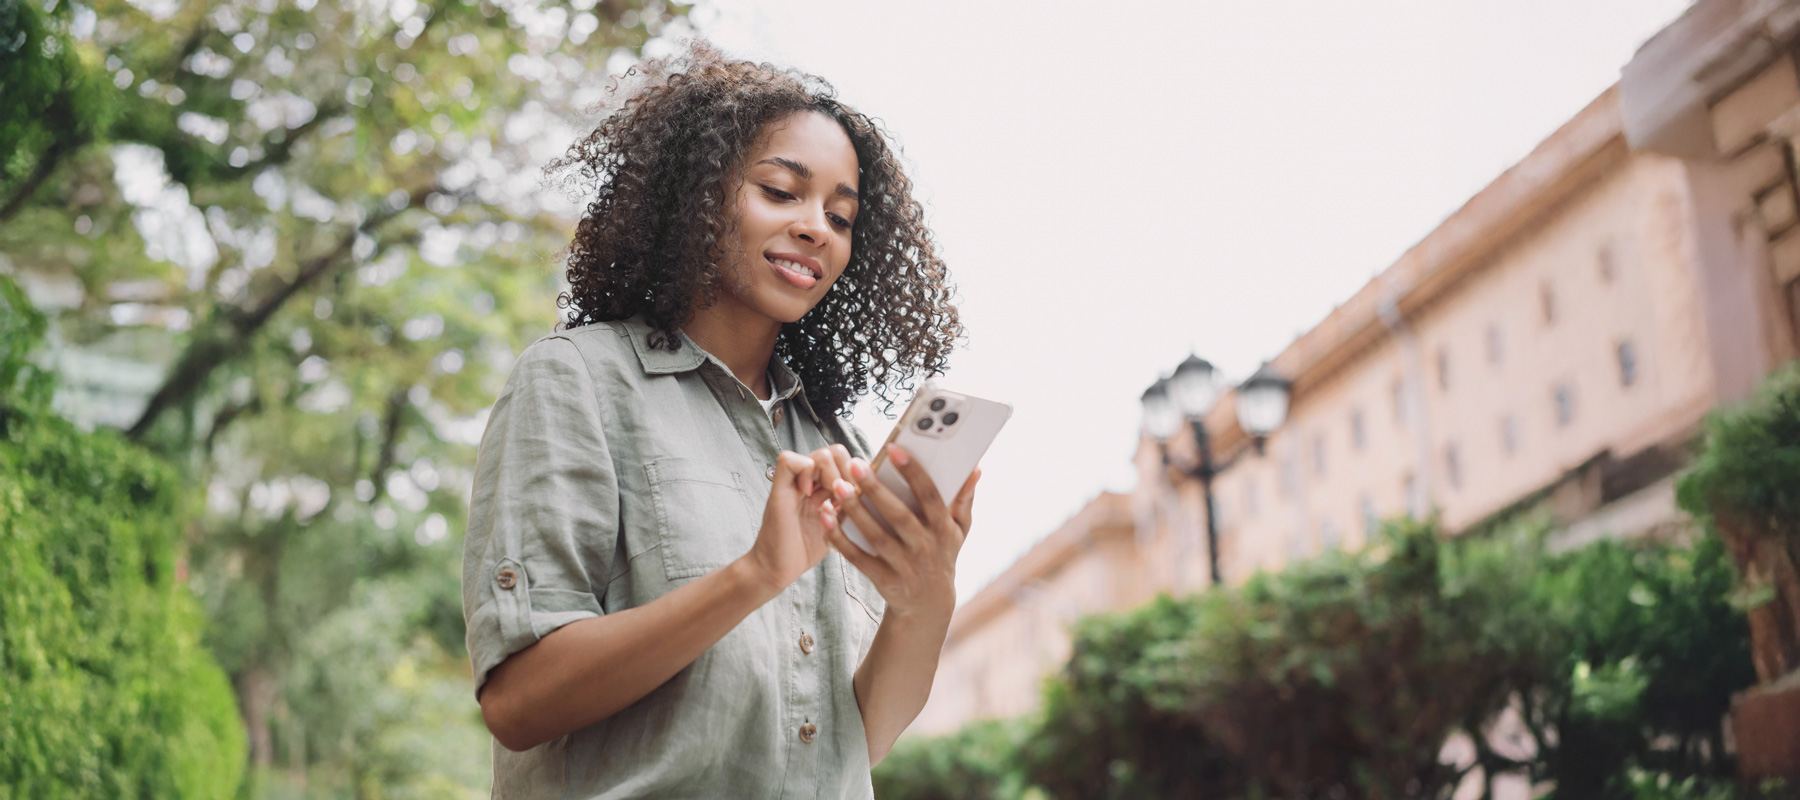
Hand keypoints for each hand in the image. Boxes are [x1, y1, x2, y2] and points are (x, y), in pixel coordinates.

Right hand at [744, 447, 858, 591]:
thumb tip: (877, 493)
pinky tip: (810, 495)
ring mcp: (793, 483)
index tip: (856, 499)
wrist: (778, 569)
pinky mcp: (778, 489)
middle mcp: (809, 480)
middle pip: (836, 452)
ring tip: (829, 499)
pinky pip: (789, 460)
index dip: (856, 475)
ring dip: (832, 475)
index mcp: (823, 486)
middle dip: (847, 474)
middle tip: (844, 499)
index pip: (846, 460)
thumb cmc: (806, 549)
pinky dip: (805, 473)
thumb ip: (851, 507)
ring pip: (820, 453)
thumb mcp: (838, 525)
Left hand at [827, 443, 978, 619]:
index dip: (913, 472)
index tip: (894, 449)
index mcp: (944, 530)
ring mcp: (905, 567)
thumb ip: (964, 499)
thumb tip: (975, 469)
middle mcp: (925, 548)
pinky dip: (841, 540)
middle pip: (899, 516)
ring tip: (838, 487)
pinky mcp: (884, 581)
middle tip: (855, 465)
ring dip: (856, 512)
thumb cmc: (942, 555)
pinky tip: (827, 519)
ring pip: (876, 537)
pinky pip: (859, 559)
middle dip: (876, 489)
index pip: (930, 496)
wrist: (928, 605)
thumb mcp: (958, 531)